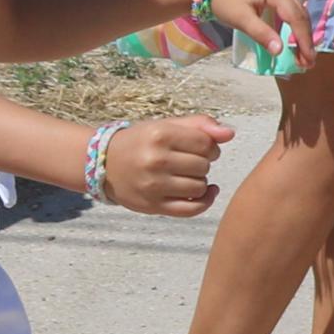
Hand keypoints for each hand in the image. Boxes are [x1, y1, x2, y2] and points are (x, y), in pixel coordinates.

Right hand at [104, 115, 235, 217]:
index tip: (200, 147)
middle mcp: (155, 160)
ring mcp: (153, 186)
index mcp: (159, 135)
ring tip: (187, 175)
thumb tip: (230, 133)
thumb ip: (200, 125)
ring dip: (200, 181)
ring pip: (200, 187)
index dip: (210, 146)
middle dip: (203, 163)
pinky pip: (191, 209)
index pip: (206, 143)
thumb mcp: (166, 125)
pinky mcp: (153, 206)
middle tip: (188, 161)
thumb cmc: (141, 142)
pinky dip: (205, 202)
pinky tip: (206, 192)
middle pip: (204, 165)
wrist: (104, 164)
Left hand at [201, 0, 311, 61]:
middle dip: (305, 40)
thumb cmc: (224, 2)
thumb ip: (262, 34)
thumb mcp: (241, 20)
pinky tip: (294, 42)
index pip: (295, 17)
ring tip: (303, 56)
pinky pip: (291, 12)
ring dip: (302, 35)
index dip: (303, 39)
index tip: (308, 59)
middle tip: (308, 62)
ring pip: (298, 14)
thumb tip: (280, 52)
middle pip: (301, 16)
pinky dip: (294, 29)